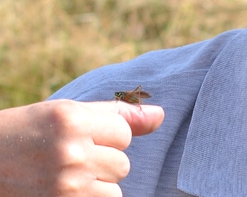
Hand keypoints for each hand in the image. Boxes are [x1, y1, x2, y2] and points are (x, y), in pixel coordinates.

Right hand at [0, 99, 163, 195]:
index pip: (124, 133)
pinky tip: (67, 191)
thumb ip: (118, 113)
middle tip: (71, 158)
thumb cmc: (30, 132)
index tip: (84, 138)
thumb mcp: (68, 112)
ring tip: (67, 176)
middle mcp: (70, 152)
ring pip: (115, 190)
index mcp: (71, 120)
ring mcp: (65, 186)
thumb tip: (161, 115)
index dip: (108, 136)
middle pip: (122, 163)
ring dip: (98, 186)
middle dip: (104, 161)